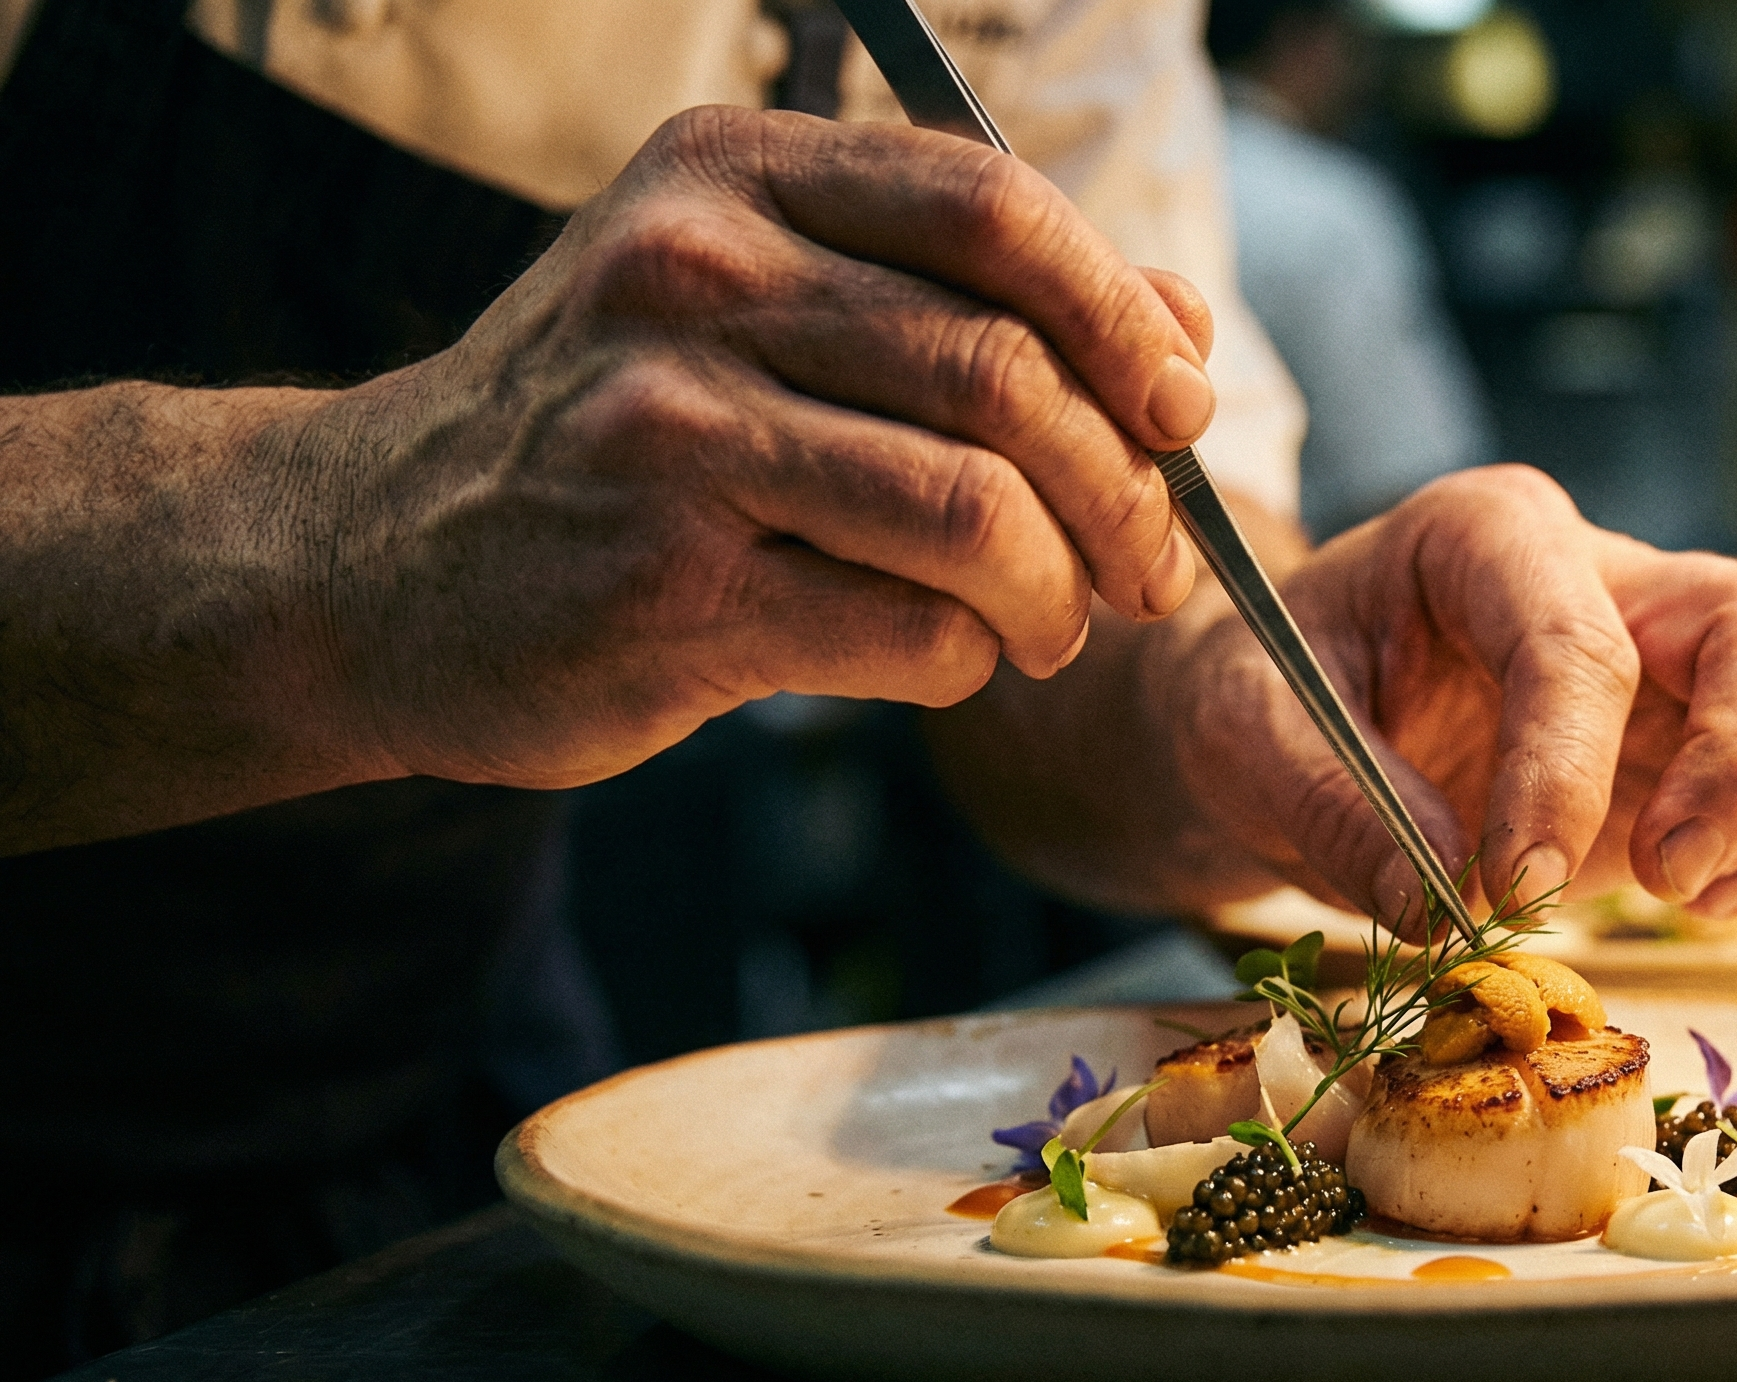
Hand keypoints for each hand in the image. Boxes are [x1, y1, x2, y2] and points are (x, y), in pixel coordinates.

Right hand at [310, 105, 1208, 787]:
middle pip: (1007, 372)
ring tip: (1053, 626)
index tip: (1180, 410)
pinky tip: (947, 657)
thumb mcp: (755, 306)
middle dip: (1126, 489)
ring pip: (978, 511)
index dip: (1127, 315)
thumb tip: (1183, 323)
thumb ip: (963, 299)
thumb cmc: (609, 433)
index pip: (995, 209)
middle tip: (1149, 565)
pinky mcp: (664, 594)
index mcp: (731, 179)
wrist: (365, 563)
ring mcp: (668, 438)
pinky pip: (911, 631)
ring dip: (1060, 594)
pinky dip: (969, 659)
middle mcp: (691, 280)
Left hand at [1160, 467, 1736, 925]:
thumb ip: (1332, 806)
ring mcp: (1676, 652)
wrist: (1286, 719)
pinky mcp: (1707, 739)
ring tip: (1675, 893)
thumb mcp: (1245, 735)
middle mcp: (1611, 573)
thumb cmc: (1267, 696)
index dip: (1565, 771)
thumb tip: (1435, 906)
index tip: (1514, 885)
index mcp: (1487, 535)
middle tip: (1665, 879)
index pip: (1579, 641)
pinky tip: (1692, 904)